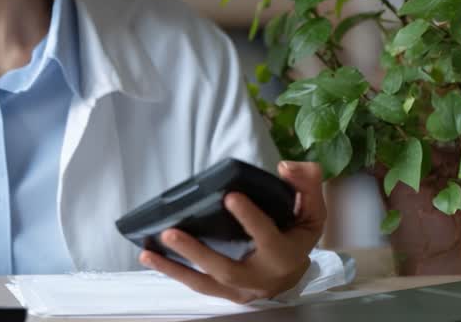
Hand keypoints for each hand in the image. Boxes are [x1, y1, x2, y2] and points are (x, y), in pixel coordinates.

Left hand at [139, 161, 325, 302]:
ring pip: (207, 284)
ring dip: (176, 269)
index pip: (267, 236)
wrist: (295, 270)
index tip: (230, 196)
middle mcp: (263, 277)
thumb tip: (285, 167)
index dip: (250, 218)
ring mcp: (243, 290)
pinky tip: (151, 257)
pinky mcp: (227, 293)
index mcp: (286, 254)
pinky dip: (174, 273)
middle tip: (171, 232)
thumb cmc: (298, 232)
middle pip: (229, 270)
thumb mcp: (312, 207)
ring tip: (149, 251)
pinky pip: (199, 287)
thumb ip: (306, 183)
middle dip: (198, 253)